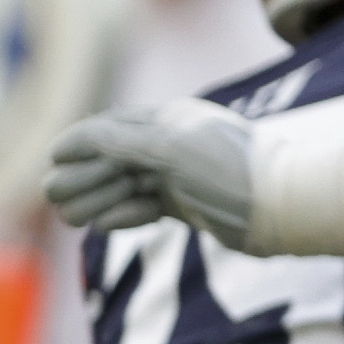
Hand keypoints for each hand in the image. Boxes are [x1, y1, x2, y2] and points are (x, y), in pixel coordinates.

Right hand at [43, 99, 254, 243]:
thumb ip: (116, 141)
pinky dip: (122, 217)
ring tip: (104, 215)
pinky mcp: (176, 206)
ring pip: (110, 189)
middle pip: (96, 162)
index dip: (75, 146)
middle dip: (84, 181)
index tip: (62, 163)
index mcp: (161, 121)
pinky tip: (126, 222)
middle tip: (93, 195)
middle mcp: (160, 145)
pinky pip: (131, 210)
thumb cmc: (229, 171)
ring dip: (98, 202)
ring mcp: (168, 177)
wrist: (282, 207)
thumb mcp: (170, 147)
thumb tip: (64, 144)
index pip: (99, 129)